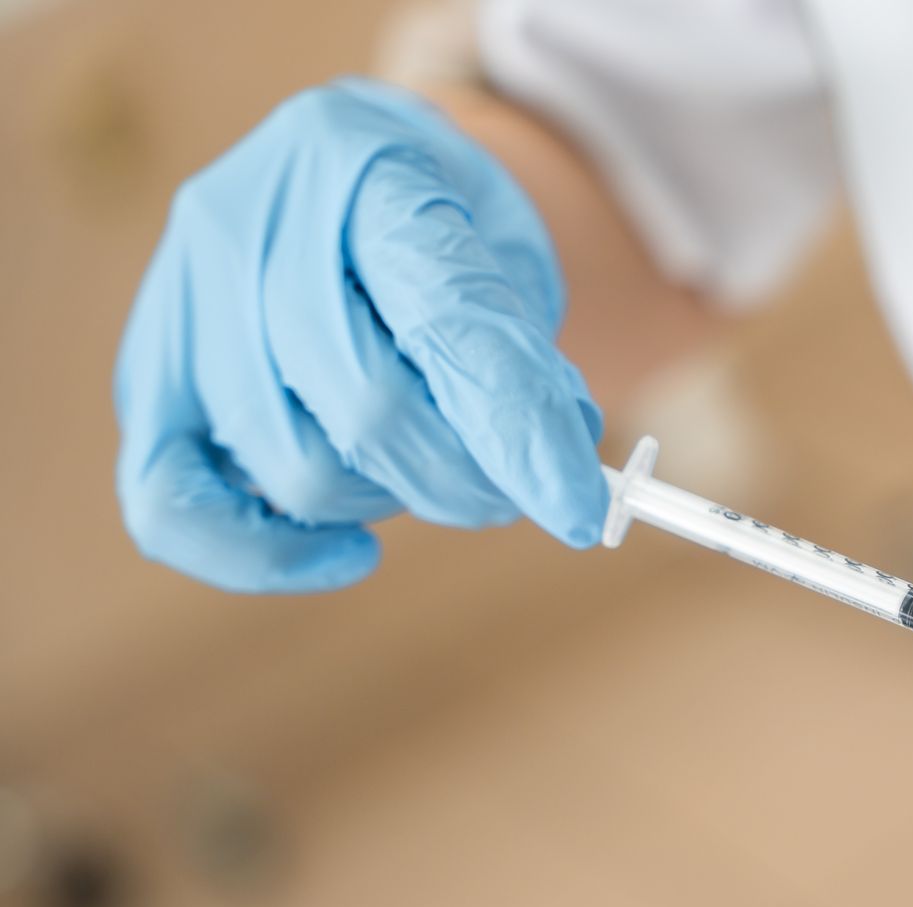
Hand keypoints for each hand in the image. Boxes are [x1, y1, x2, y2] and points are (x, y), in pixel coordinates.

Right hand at [114, 79, 605, 591]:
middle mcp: (249, 220)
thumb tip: (554, 481)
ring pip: (297, 471)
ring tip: (428, 454)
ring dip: (393, 500)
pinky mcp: (146, 374)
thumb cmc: (443, 221)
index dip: (520, 431)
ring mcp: (181, 298)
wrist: (351, 177)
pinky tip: (352, 552)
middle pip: (368, 411)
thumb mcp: (509, 253)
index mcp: (366, 161)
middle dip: (468, 479)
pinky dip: (267, 555)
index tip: (580, 511)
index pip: (448, 321)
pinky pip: (171, 505)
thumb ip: (528, 359)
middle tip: (513, 485)